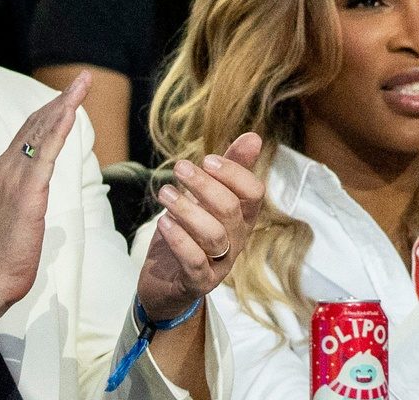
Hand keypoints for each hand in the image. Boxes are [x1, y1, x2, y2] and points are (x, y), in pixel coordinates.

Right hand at [0, 73, 89, 339]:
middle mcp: (6, 168)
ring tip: (82, 85)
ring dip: (64, 105)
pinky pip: (45, 154)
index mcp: (5, 172)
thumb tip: (40, 193)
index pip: (30, 132)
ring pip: (41, 132)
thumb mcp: (20, 214)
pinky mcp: (26, 192)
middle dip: (61, 98)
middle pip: (36, 124)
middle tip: (83, 78)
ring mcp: (14, 178)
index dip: (52, 110)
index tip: (71, 93)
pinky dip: (58, 130)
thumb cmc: (6, 251)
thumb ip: (28, 196)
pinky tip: (70, 113)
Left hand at [135, 132, 263, 319]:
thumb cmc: (189, 232)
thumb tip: (254, 137)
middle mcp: (237, 239)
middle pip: (230, 209)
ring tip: (164, 193)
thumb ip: (228, 169)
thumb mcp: (205, 198)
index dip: (234, 173)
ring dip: (187, 209)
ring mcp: (220, 263)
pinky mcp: (199, 281)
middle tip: (179, 169)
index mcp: (242, 216)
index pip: (254, 193)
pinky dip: (180, 240)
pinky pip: (195, 261)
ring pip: (214, 235)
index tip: (207, 159)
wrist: (166, 281)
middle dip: (204, 185)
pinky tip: (164, 222)